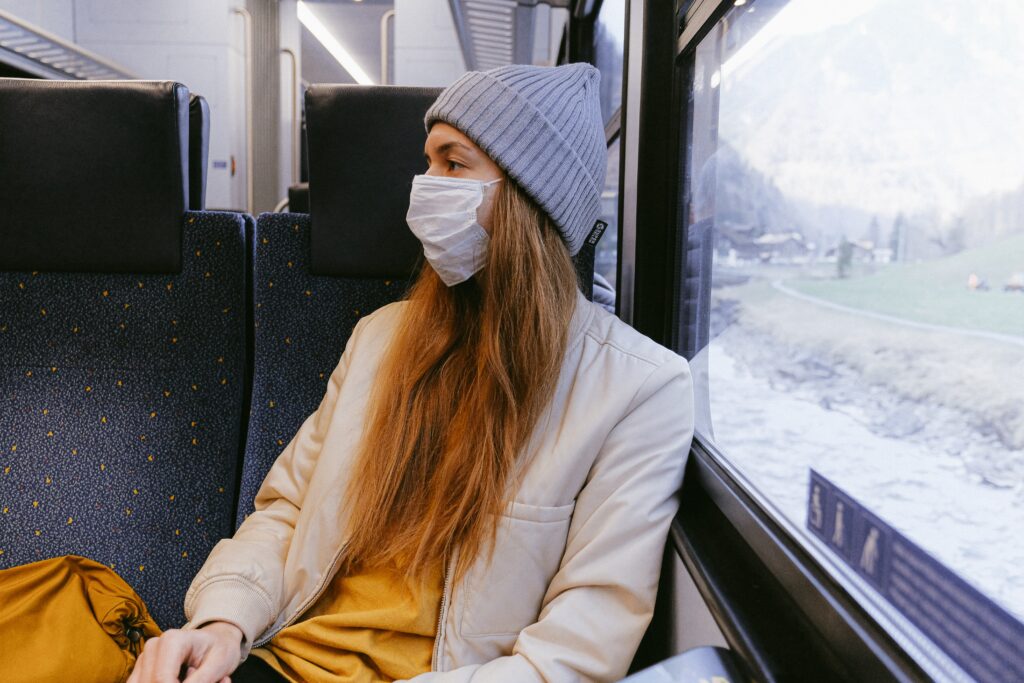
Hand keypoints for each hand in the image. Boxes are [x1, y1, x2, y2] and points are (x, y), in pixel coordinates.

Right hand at [127, 621, 243, 682]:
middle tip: (203, 681)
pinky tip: (182, 682)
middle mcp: (153, 647)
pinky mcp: (141, 671)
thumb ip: (201, 681)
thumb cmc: (220, 649)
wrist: (217, 641)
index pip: (162, 678)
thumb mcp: (219, 664)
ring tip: (192, 680)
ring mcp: (144, 659)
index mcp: (172, 640)